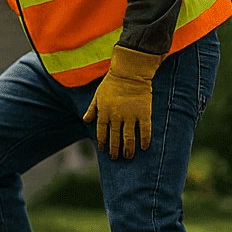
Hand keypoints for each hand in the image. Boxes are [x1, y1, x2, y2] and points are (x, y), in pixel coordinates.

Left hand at [83, 45, 162, 159]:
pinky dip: (145, 140)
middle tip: (116, 158)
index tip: (103, 150)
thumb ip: (92, 109)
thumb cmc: (111, 83)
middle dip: (114, 150)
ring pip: (129, 137)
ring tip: (128, 157)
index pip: (102, 132)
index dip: (102, 142)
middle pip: (115, 138)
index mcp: (104, 113)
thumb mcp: (97, 96)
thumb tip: (86, 120)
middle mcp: (116, 117)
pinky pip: (145, 130)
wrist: (129, 73)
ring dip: (128, 149)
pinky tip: (144, 147)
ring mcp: (130, 116)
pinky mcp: (144, 113)